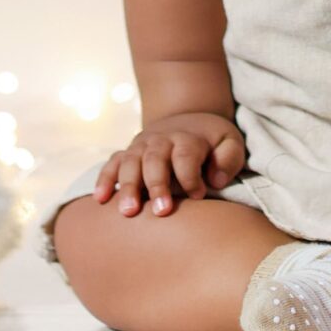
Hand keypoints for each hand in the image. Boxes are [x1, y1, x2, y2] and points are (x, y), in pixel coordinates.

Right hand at [93, 112, 246, 217]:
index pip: (186, 156)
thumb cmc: (212, 142)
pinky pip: (112, 163)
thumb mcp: (230, 143)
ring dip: (129, 186)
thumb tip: (216, 181)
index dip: (191, 177)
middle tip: (161, 211)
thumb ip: (229, 160)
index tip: (199, 196)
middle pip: (155, 159)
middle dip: (157, 185)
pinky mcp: (128, 154)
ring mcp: (141, 146)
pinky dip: (105, 179)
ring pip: (130, 162)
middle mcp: (161, 141)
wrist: (187, 119)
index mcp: (188, 138)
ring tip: (129, 211)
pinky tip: (101, 199)